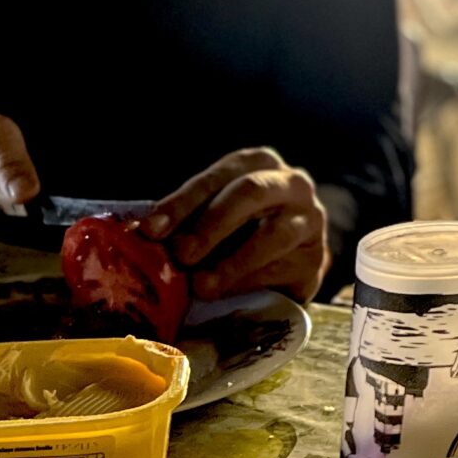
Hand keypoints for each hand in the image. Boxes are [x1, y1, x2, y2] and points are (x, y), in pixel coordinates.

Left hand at [143, 147, 326, 302]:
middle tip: (181, 254)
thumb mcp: (213, 214)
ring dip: (233, 262)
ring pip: (273, 234)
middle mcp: (290, 183)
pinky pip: (284, 269)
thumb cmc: (240, 230)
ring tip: (202, 285)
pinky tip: (226, 294)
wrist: (289, 257)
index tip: (152, 229)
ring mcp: (310, 220)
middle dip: (211, 225)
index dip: (182, 203)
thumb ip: (186, 220)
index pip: (218, 177)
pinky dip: (250, 283)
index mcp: (257, 163)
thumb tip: (141, 235)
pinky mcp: (316, 259)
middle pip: (250, 193)